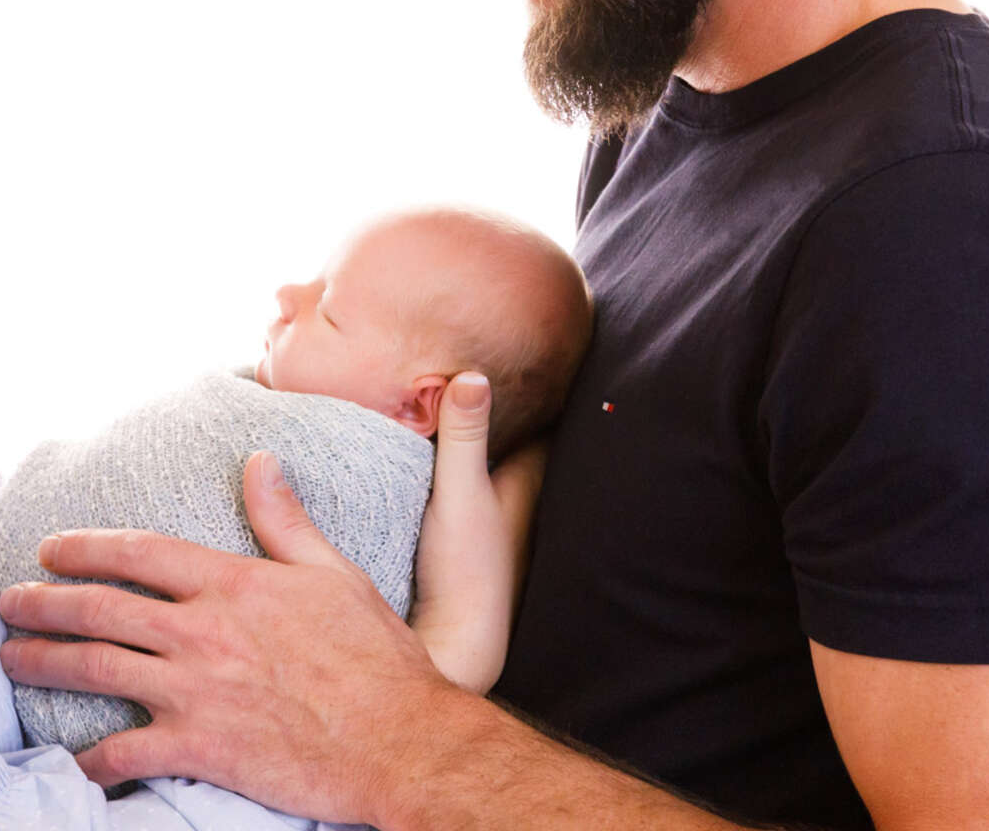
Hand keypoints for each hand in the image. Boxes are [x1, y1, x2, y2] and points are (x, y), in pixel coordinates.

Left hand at [0, 450, 461, 824]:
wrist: (400, 741)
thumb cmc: (375, 658)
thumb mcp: (333, 572)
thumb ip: (284, 519)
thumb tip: (260, 460)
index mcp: (231, 583)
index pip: (139, 552)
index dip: (86, 546)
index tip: (51, 548)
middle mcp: (202, 631)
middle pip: (101, 609)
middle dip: (44, 604)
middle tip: (8, 604)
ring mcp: (195, 691)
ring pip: (97, 670)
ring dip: (45, 663)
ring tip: (11, 660)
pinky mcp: (200, 748)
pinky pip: (126, 752)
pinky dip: (92, 759)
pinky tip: (71, 762)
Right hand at [409, 373, 545, 692]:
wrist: (454, 640)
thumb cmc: (466, 569)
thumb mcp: (459, 493)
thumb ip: (464, 437)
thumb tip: (473, 375)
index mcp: (528, 482)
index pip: (549, 422)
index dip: (548, 387)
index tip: (546, 347)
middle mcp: (519, 499)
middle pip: (523, 439)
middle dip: (515, 406)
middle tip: (499, 355)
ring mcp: (496, 521)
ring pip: (499, 465)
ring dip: (487, 436)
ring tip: (466, 391)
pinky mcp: (470, 538)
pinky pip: (473, 484)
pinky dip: (465, 464)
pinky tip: (439, 453)